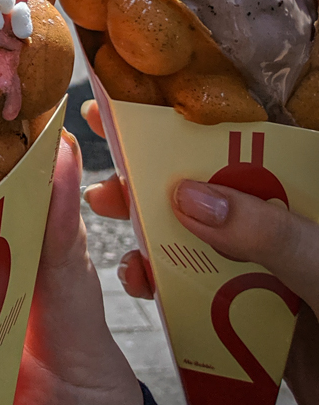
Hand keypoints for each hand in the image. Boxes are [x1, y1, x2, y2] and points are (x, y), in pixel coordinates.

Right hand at [83, 100, 318, 404]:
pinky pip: (199, 283)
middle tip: (107, 151)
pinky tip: (140, 279)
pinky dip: (164, 279)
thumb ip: (264, 230)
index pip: (252, 136)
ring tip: (107, 206)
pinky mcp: (253, 307)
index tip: (141, 97)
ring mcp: (269, 263)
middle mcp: (286, 220)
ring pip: (200, 229)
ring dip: (152, 220)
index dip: (196, 113)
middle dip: (158, 165)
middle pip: (215, 178)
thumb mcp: (318, 264)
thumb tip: (188, 195)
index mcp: (305, 191)